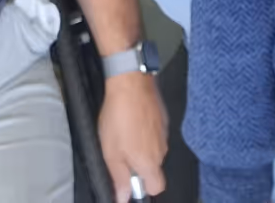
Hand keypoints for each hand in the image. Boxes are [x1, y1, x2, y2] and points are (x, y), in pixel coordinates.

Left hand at [98, 70, 167, 200]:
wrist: (131, 83)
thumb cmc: (119, 116)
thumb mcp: (110, 152)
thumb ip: (119, 178)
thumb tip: (123, 197)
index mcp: (149, 162)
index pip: (157, 187)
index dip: (143, 186)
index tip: (129, 178)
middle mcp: (161, 149)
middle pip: (154, 167)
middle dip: (139, 164)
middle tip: (121, 151)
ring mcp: (164, 132)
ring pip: (154, 149)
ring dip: (141, 146)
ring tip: (124, 132)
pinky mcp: (163, 117)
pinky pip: (155, 132)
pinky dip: (145, 130)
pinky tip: (132, 120)